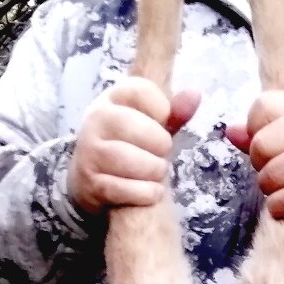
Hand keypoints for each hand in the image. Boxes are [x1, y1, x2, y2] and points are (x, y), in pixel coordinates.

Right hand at [67, 77, 199, 212]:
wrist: (93, 179)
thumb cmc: (131, 146)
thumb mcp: (151, 125)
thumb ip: (174, 112)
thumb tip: (194, 94)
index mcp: (112, 98)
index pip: (142, 90)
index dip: (162, 109)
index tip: (161, 123)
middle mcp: (95, 120)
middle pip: (140, 128)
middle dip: (160, 145)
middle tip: (160, 153)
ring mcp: (89, 152)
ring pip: (132, 161)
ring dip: (154, 171)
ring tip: (155, 172)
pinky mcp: (90, 183)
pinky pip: (126, 190)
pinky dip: (146, 193)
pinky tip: (150, 191)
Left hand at [227, 93, 283, 224]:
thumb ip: (265, 131)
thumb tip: (231, 131)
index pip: (261, 107)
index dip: (254, 130)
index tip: (268, 146)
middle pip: (262, 144)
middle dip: (259, 164)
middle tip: (273, 172)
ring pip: (274, 173)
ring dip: (269, 188)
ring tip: (280, 189)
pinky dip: (279, 206)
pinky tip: (283, 206)